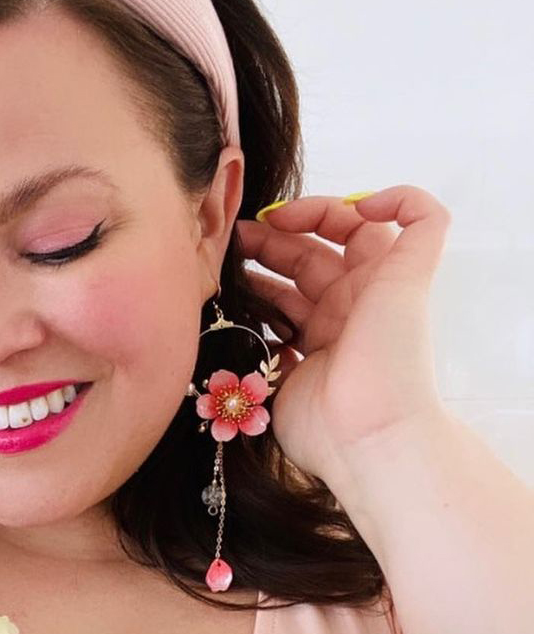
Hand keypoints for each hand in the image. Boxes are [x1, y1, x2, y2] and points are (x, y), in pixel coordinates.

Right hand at [233, 185, 451, 486]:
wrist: (370, 437)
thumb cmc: (389, 358)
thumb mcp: (411, 277)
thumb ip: (418, 222)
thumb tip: (378, 196)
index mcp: (371, 280)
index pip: (342, 227)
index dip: (310, 212)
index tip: (274, 218)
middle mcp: (344, 306)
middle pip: (301, 257)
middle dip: (265, 242)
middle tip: (227, 241)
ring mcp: (314, 340)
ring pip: (275, 295)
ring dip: (247, 279)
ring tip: (216, 273)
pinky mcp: (286, 372)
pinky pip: (259, 339)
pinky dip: (240, 324)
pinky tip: (221, 313)